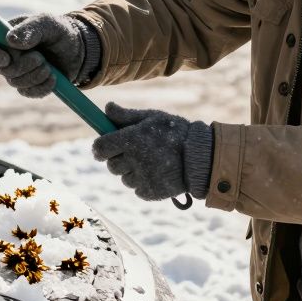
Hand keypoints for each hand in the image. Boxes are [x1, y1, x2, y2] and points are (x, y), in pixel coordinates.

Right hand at [0, 14, 87, 97]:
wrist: (78, 50)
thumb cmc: (59, 31)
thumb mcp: (48, 23)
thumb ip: (31, 29)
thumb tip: (10, 40)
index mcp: (6, 35)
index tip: (6, 60)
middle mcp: (8, 55)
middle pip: (2, 69)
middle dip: (23, 66)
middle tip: (40, 57)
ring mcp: (17, 72)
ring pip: (15, 83)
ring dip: (35, 76)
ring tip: (49, 67)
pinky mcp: (29, 85)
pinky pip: (28, 92)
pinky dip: (42, 87)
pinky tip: (53, 78)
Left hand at [91, 103, 213, 200]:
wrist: (201, 157)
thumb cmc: (175, 132)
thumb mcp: (152, 118)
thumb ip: (126, 116)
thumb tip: (106, 108)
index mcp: (132, 139)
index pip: (100, 147)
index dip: (100, 148)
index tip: (102, 148)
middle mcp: (134, 159)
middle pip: (111, 165)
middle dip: (117, 159)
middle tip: (132, 154)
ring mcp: (142, 178)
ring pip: (124, 178)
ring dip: (131, 172)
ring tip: (150, 162)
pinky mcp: (150, 192)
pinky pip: (137, 189)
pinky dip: (143, 183)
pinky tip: (157, 173)